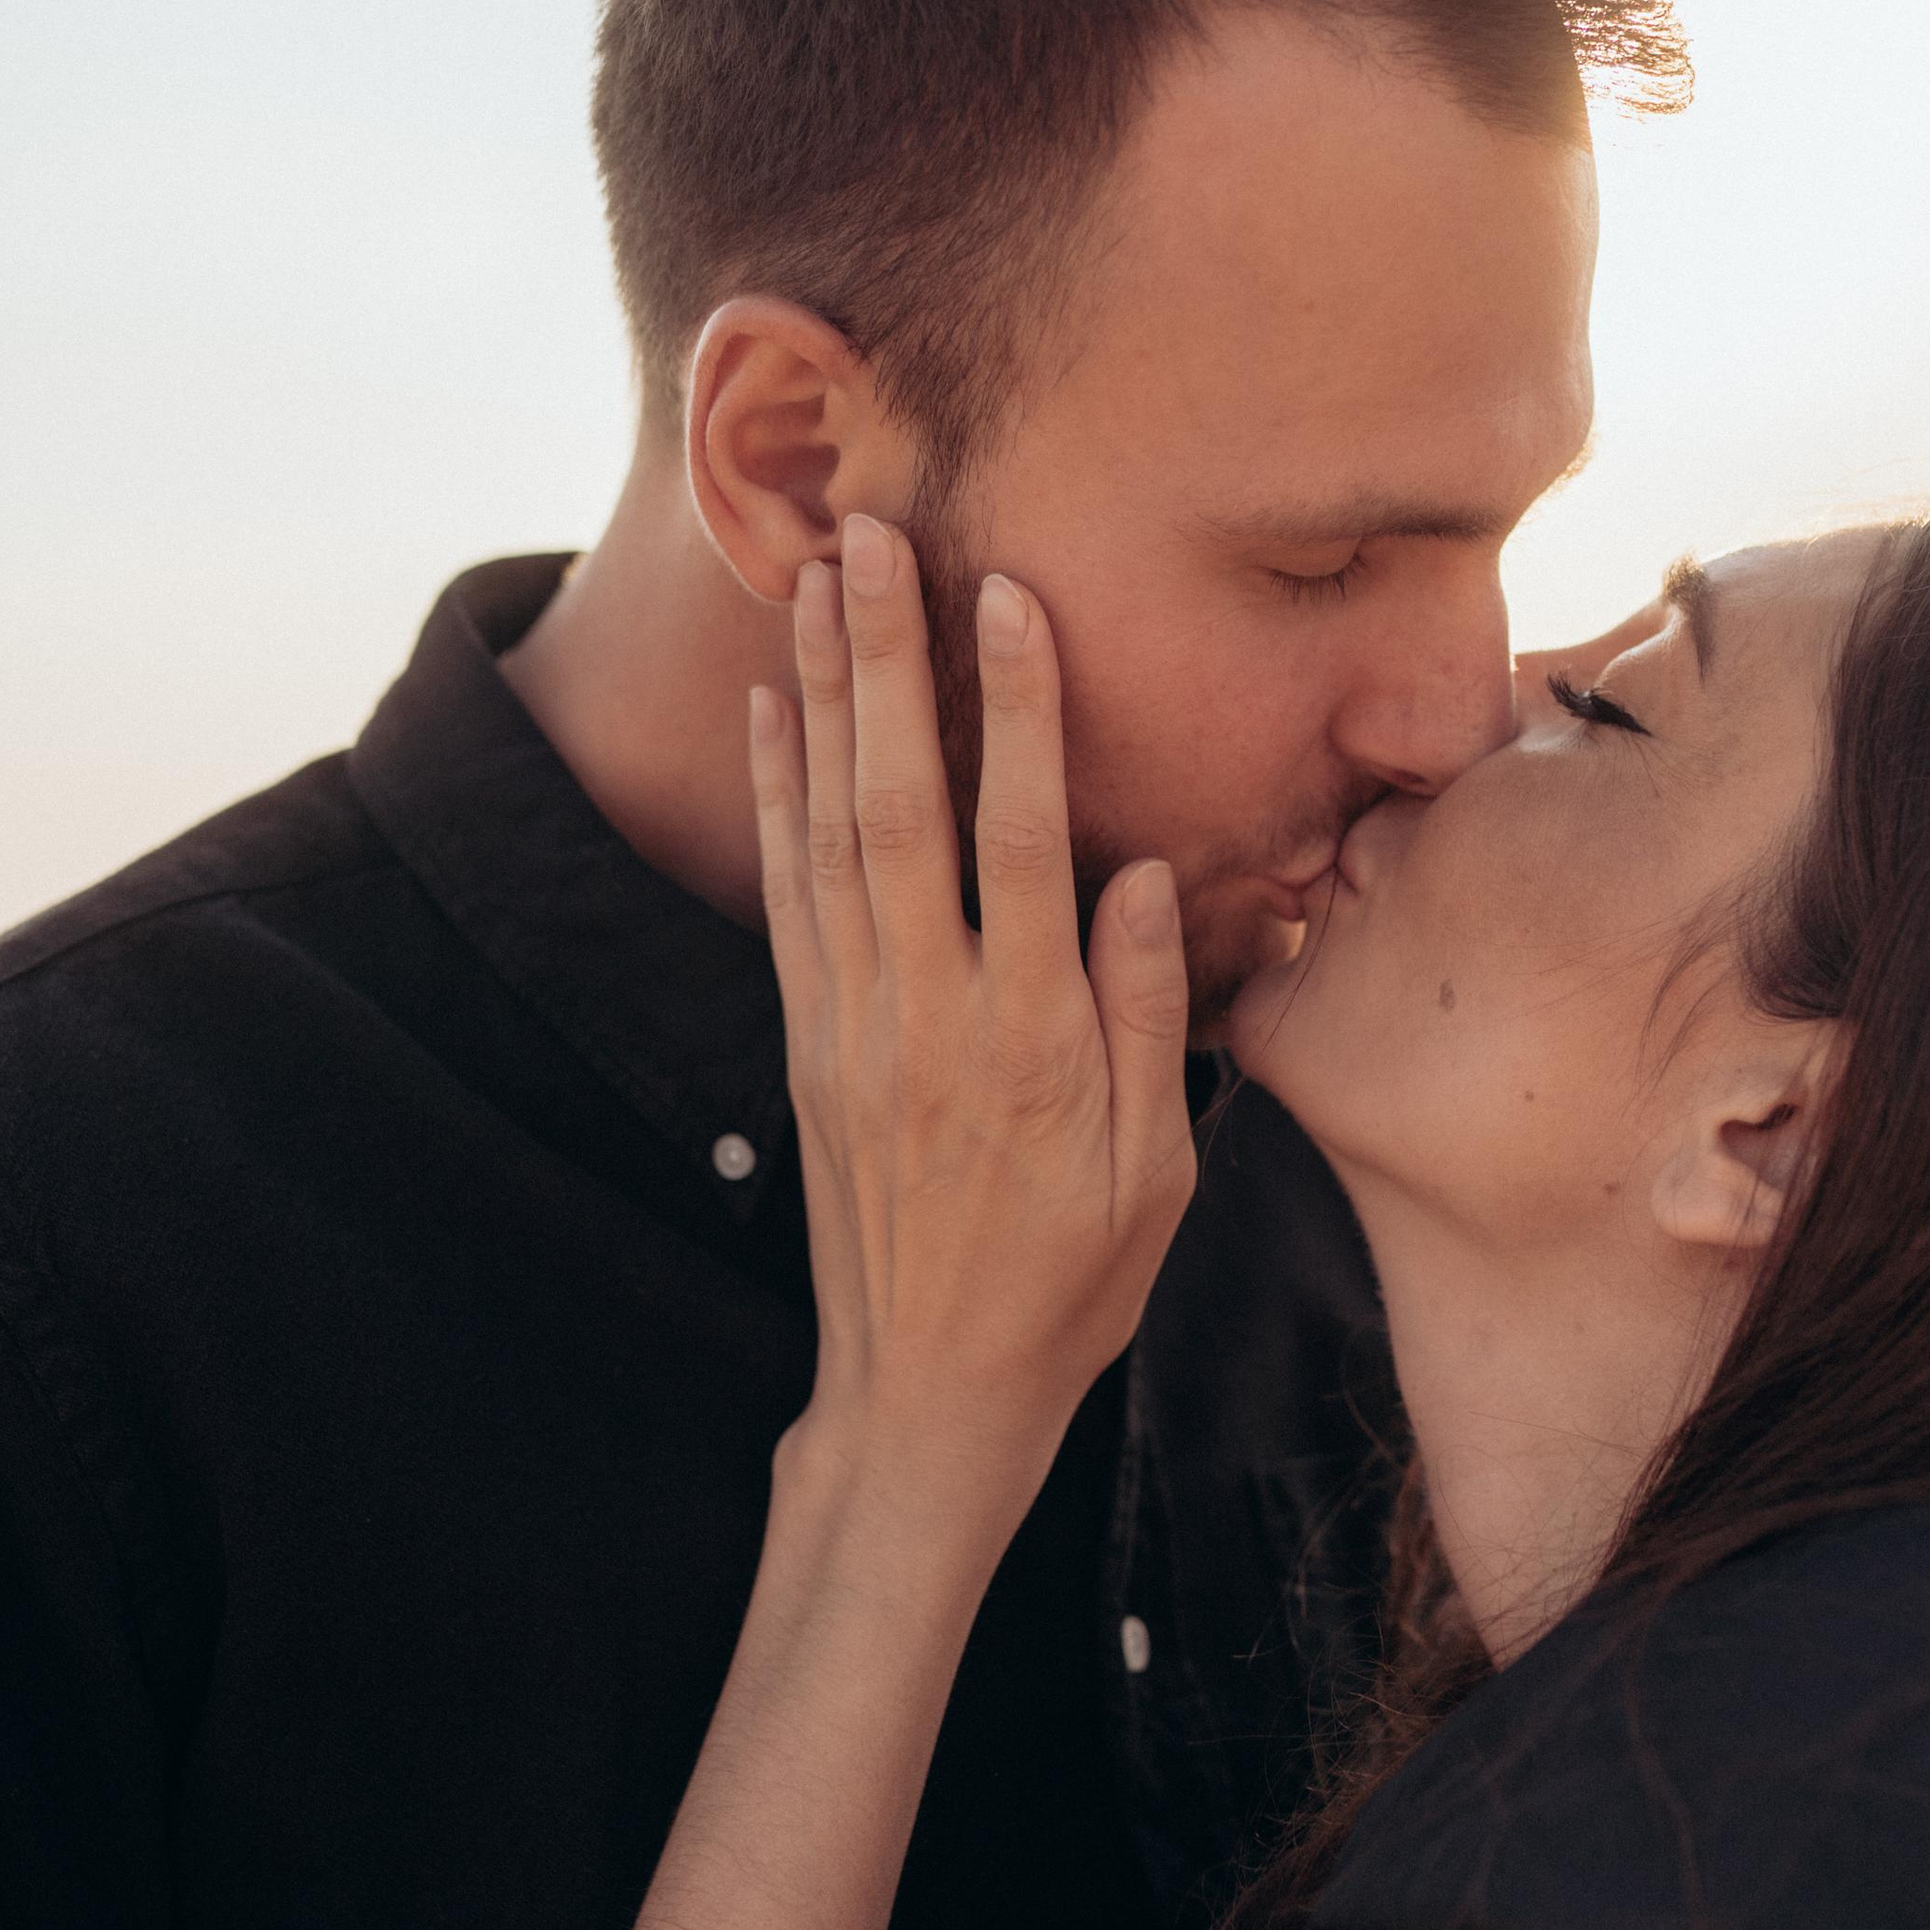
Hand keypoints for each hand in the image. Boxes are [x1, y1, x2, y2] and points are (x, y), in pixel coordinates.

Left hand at [750, 514, 1195, 1530]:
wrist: (927, 1392)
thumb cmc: (1068, 1286)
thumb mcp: (1154, 1173)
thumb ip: (1151, 1019)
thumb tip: (1153, 875)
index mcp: (1032, 1042)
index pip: (1020, 844)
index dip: (1017, 714)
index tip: (1011, 597)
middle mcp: (928, 1016)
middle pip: (899, 807)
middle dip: (888, 663)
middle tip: (876, 537)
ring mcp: (852, 1026)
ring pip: (829, 832)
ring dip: (825, 698)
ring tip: (819, 578)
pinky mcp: (806, 1044)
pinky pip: (786, 895)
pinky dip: (776, 795)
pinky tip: (775, 711)